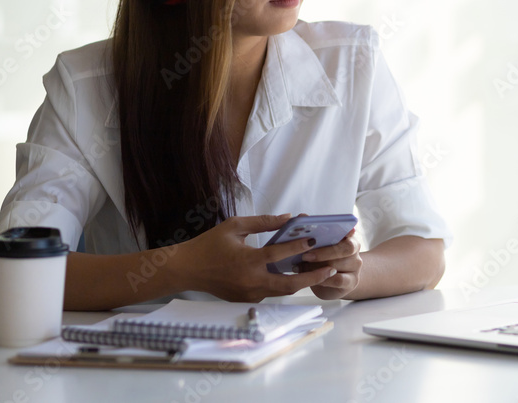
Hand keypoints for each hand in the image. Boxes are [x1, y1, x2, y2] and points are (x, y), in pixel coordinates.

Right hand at [175, 214, 336, 302]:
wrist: (186, 269)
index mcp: (247, 261)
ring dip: (301, 282)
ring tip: (320, 273)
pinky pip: (270, 293)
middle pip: (289, 284)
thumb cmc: (209, 244)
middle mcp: (251, 282)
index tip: (315, 240)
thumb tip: (289, 218)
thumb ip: (264, 222)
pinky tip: (296, 276)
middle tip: (330, 268)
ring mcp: (249, 294)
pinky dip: (284, 285)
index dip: (299, 247)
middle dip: (312, 277)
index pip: (280, 255)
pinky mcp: (246, 300)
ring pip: (282, 292)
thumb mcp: (235, 226)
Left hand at [294, 229, 361, 299]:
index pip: (349, 230)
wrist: (331, 282)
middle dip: (324, 252)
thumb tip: (302, 216)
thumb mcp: (318, 245)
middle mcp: (355, 249)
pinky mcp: (352, 281)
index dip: (342, 230)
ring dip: (317, 267)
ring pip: (339, 265)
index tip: (328, 230)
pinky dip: (323, 279)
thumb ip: (312, 230)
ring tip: (302, 268)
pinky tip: (312, 279)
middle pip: (347, 248)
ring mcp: (355, 266)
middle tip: (305, 256)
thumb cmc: (323, 259)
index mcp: (348, 236)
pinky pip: (337, 280)